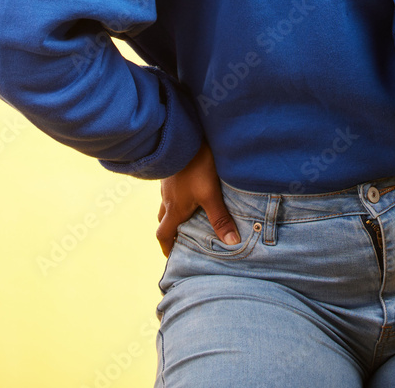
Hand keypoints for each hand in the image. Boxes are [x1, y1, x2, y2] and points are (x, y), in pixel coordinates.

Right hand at [156, 137, 239, 257]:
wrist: (182, 136)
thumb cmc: (196, 166)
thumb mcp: (210, 193)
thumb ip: (220, 218)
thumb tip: (232, 244)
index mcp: (174, 208)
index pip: (163, 234)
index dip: (166, 248)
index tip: (172, 257)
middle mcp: (167, 198)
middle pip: (163, 220)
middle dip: (170, 231)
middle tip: (182, 238)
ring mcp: (167, 183)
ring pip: (167, 202)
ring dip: (174, 211)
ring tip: (188, 214)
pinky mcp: (172, 170)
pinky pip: (171, 188)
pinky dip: (177, 194)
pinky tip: (190, 188)